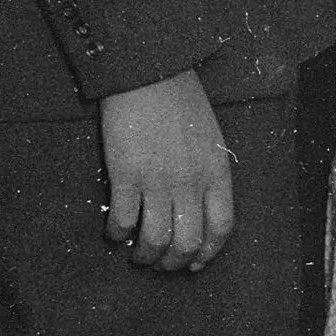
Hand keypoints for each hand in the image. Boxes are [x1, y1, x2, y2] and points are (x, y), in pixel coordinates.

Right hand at [94, 70, 234, 273]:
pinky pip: (123, 220)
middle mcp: (191, 182)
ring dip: (145, 255)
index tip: (194, 263)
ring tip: (137, 255)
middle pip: (188, 242)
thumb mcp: (210, 137)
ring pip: (156, 240)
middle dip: (173, 262)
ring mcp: (158, 180)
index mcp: (216, 172)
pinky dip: (118, 234)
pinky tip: (115, 233)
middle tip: (161, 264)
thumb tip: (193, 206)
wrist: (150, 71)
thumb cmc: (181, 99)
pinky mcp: (126, 175)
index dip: (207, 253)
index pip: (221, 227)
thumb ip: (206, 172)